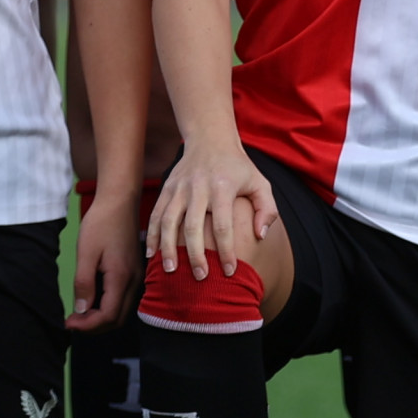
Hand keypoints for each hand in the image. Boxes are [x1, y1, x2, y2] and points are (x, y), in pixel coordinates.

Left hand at [66, 180, 145, 329]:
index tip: (67, 322)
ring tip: (80, 313)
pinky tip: (93, 299)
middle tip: (72, 321)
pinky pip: (123, 299)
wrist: (119, 201)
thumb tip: (80, 310)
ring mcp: (136, 277)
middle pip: (117, 319)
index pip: (107, 316)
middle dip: (94, 326)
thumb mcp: (86, 253)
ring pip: (121, 311)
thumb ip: (84, 283)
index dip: (87, 325)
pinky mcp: (134, 271)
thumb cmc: (101, 224)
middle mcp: (134, 281)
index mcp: (121, 278)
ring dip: (101, 318)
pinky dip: (108, 307)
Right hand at [147, 141, 274, 280]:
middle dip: (195, 255)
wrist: (210, 139)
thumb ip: (267, 209)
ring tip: (170, 271)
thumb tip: (260, 235)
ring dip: (168, 248)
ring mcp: (179, 188)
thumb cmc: (238, 167)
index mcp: (223, 187)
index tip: (230, 271)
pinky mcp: (167, 188)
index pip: (224, 226)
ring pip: (168, 221)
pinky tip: (151, 254)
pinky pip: (155, 214)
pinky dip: (151, 235)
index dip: (226, 251)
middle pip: (192, 226)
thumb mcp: (259, 183)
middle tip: (200, 278)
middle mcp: (198, 187)